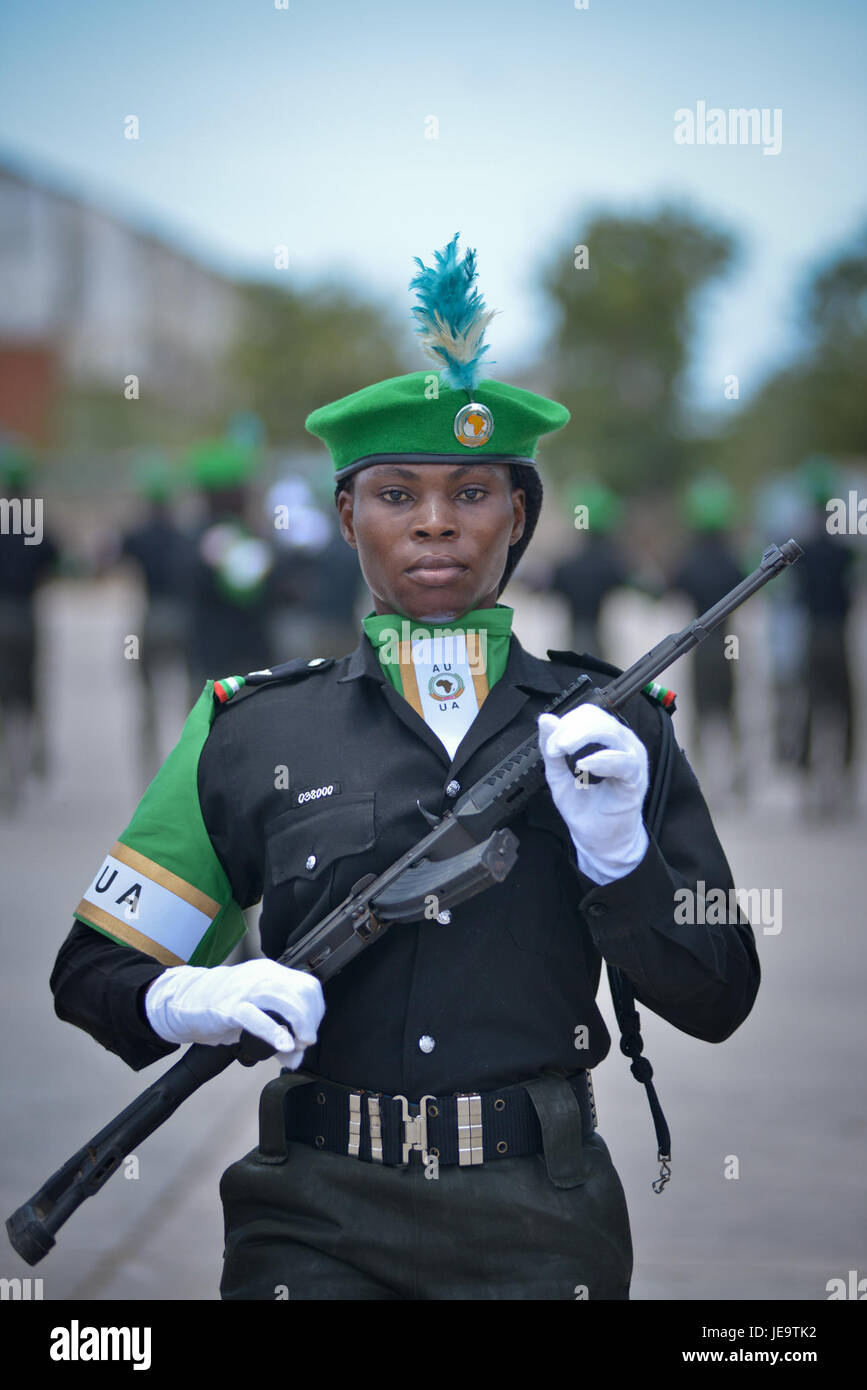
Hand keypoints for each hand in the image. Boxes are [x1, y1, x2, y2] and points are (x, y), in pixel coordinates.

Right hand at [144, 959, 325, 1068]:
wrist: (184, 1000)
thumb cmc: (222, 1006)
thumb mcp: (255, 1016)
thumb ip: (277, 1035)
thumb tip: (296, 1058)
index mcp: (271, 973)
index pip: (308, 986)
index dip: (316, 1011)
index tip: (309, 1032)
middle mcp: (262, 976)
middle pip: (301, 991)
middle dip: (310, 1019)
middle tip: (305, 1041)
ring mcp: (245, 989)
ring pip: (284, 999)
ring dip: (299, 1023)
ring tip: (297, 1043)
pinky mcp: (229, 1006)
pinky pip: (256, 1016)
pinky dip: (273, 1031)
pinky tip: (283, 1043)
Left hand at [537, 704, 648, 885]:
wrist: (598, 840)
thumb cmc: (583, 806)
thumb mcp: (558, 774)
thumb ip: (551, 747)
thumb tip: (545, 719)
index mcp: (606, 738)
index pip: (588, 714)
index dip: (565, 723)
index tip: (550, 746)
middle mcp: (622, 743)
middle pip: (597, 717)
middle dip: (570, 728)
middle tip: (554, 749)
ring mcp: (632, 758)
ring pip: (610, 732)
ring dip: (582, 738)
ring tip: (562, 752)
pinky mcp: (635, 778)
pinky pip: (622, 761)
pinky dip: (601, 760)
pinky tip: (584, 766)